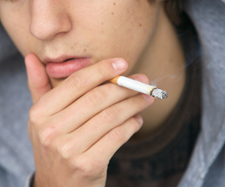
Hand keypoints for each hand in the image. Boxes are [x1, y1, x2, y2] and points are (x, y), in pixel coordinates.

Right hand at [25, 54, 153, 186]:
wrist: (57, 185)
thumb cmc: (54, 144)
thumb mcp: (41, 117)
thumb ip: (38, 86)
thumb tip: (32, 58)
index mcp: (40, 113)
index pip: (77, 83)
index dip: (102, 70)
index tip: (122, 63)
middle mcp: (51, 130)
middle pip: (98, 98)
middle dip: (125, 87)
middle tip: (143, 82)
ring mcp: (69, 149)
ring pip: (111, 116)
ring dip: (134, 104)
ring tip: (145, 98)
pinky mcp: (88, 164)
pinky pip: (117, 136)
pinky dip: (132, 125)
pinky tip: (137, 120)